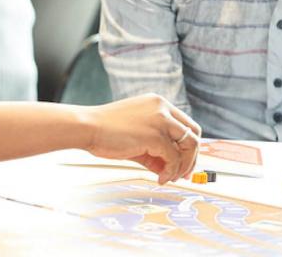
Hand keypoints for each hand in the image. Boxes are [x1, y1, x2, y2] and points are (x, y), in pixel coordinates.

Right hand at [81, 94, 200, 184]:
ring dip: (184, 166)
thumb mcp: (136, 136)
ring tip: (171, 177)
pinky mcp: (155, 135)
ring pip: (190, 145)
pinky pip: (174, 158)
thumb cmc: (105, 130)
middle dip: (192, 156)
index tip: (183, 162)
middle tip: (183, 173)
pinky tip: (160, 178)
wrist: (87, 127)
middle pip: (194, 132)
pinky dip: (171, 171)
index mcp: (158, 103)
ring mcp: (161, 120)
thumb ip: (154, 149)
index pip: (185, 123)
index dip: (188, 145)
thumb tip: (167, 168)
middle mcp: (162, 107)